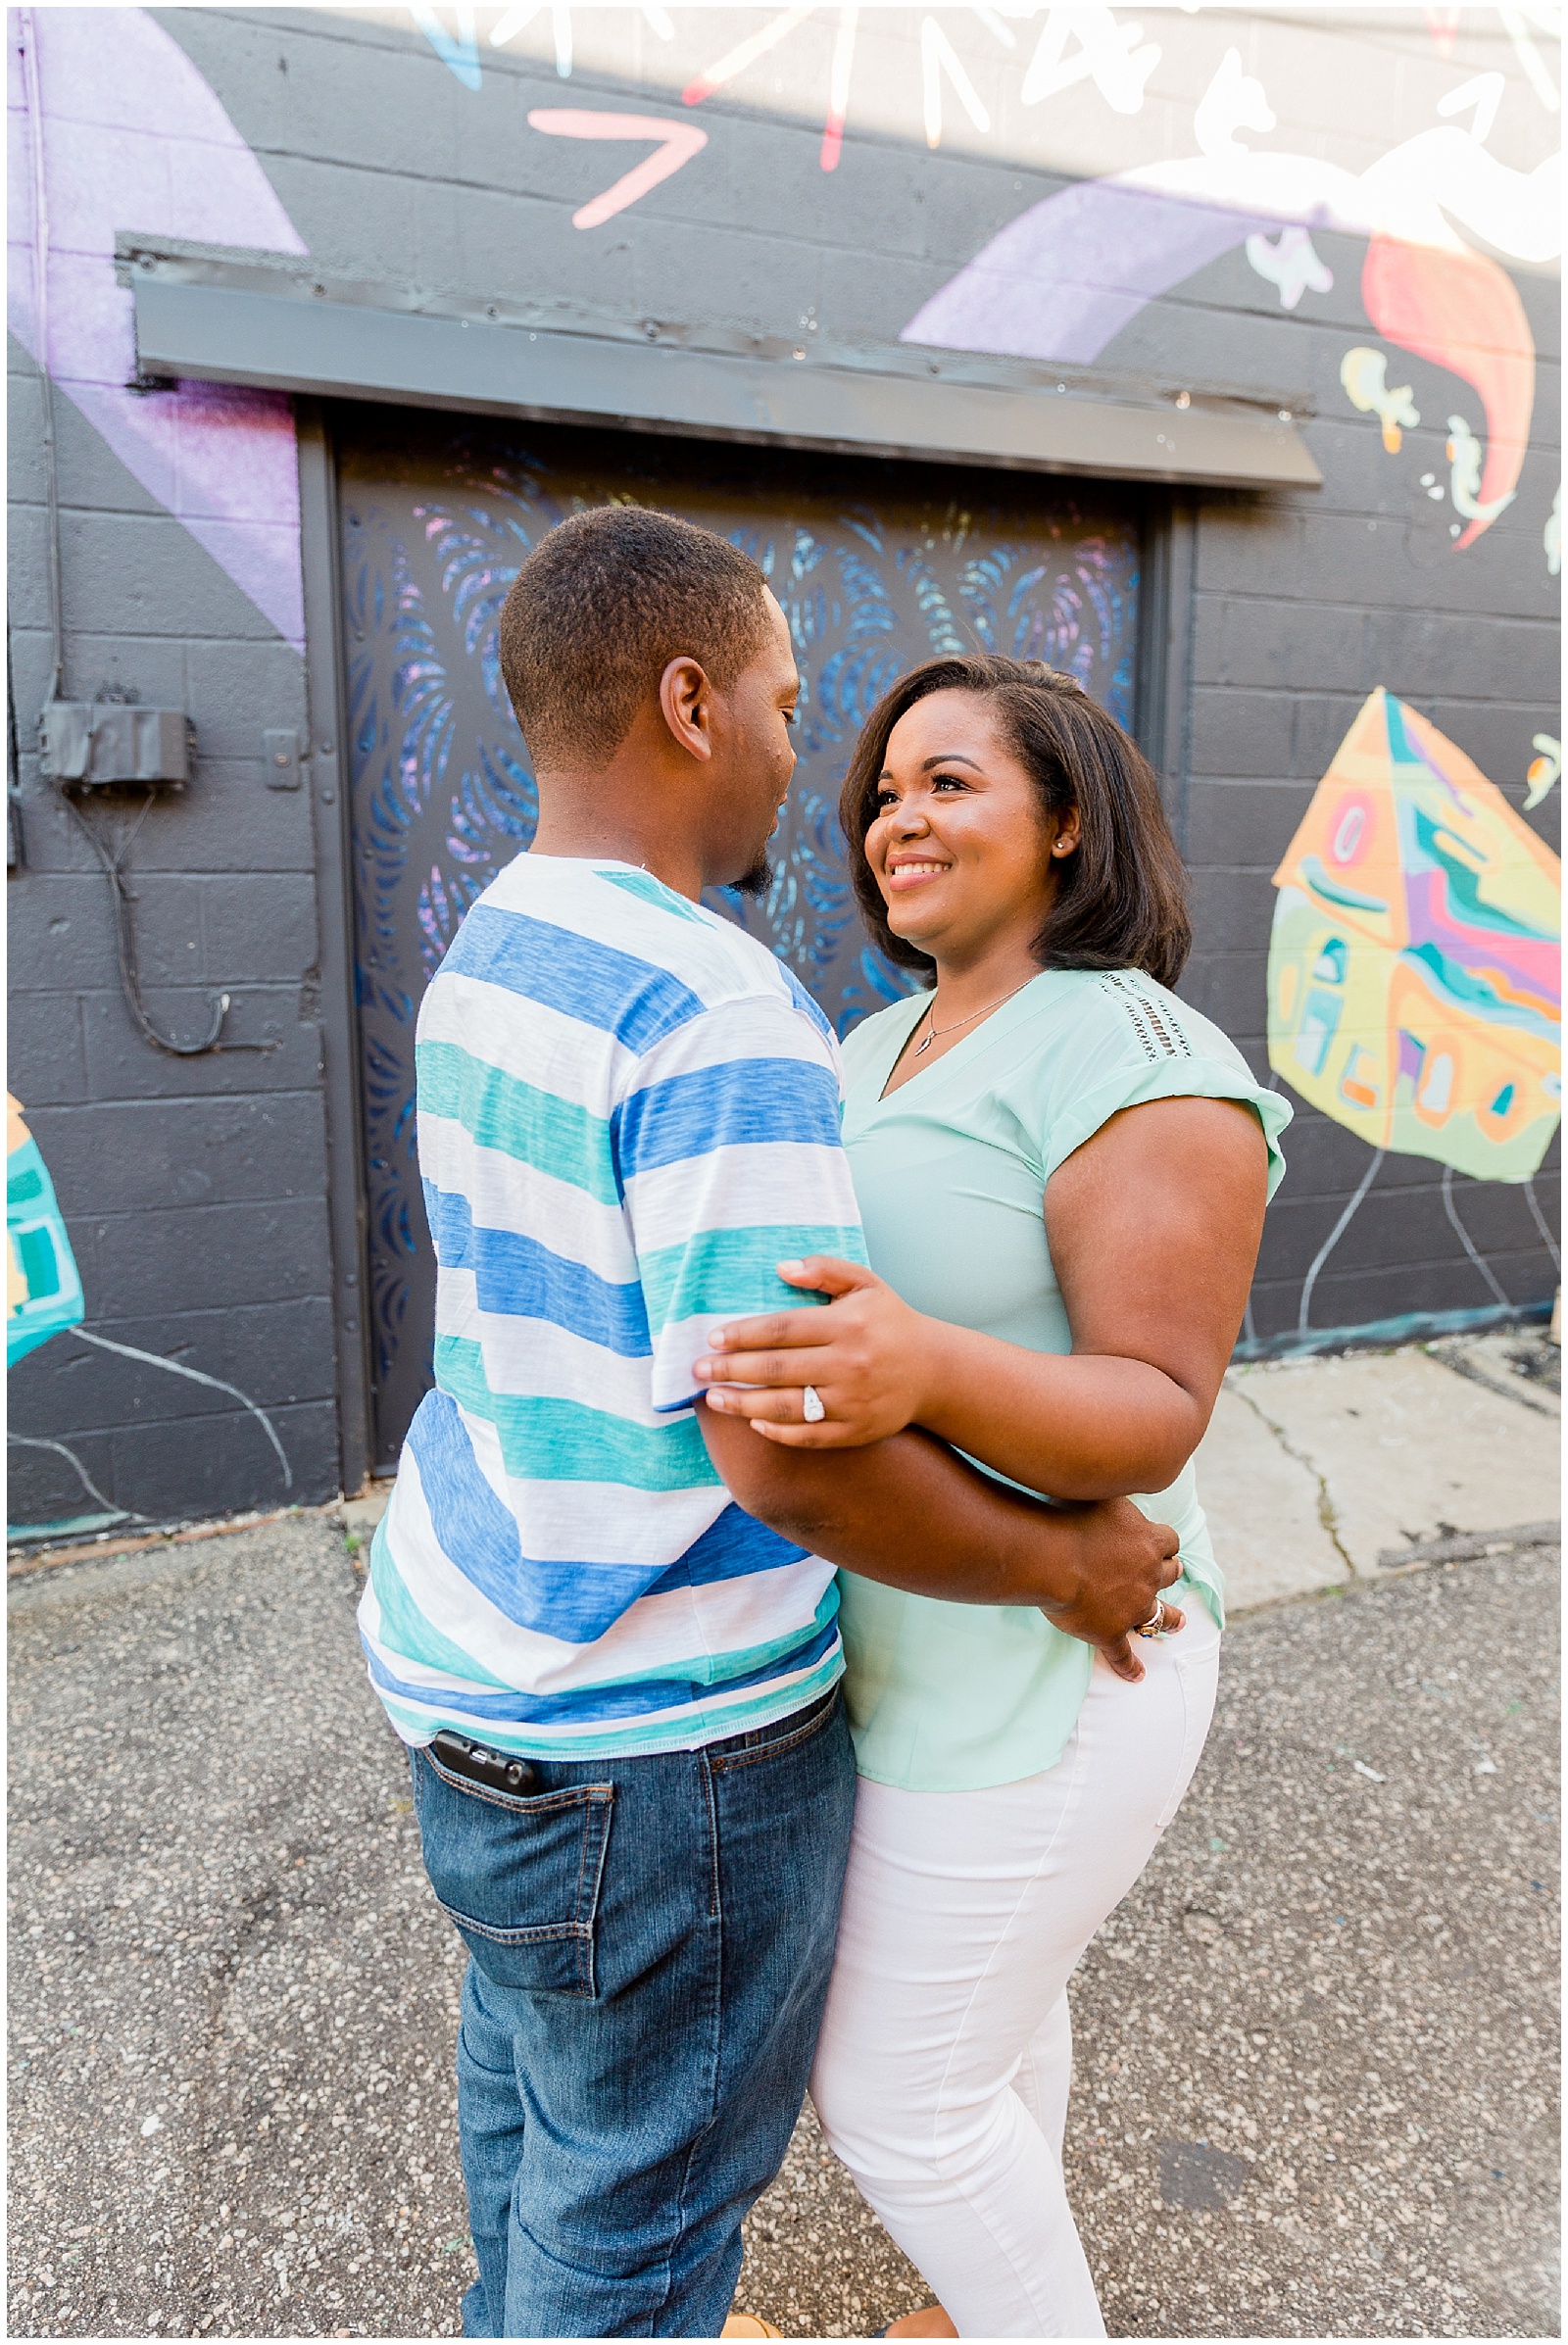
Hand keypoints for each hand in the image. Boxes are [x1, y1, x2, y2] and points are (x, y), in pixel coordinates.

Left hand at [693, 1257, 938, 1446]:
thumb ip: (825, 1270)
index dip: (743, 1334)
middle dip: (731, 1370)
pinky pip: (809, 1436)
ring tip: (715, 1399)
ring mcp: (853, 1401)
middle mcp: (849, 1364)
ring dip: (744, 1404)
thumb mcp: (865, 1283)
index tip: (713, 1338)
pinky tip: (753, 1423)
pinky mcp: (856, 1431)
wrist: (934, 1370)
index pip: (783, 1329)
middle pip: (777, 1369)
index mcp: (847, 1325)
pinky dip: (778, 1432)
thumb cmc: (890, 1322)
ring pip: (787, 1407)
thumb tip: (781, 1268)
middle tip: (699, 1370)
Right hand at [1027, 1497, 1184, 1684]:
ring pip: (1160, 1615)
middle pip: (1170, 1574)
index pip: (1169, 1541)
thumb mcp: (1104, 1494)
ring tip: (1178, 1623)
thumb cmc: (1069, 1517)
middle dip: (1170, 1572)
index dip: (1164, 1542)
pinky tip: (1137, 1676)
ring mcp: (1132, 1606)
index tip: (1160, 1542)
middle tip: (1171, 1573)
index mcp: (1148, 1541)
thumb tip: (1123, 1477)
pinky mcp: (1110, 1632)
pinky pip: (1124, 1654)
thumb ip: (1119, 1493)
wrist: (1049, 1556)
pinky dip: (1131, 1667)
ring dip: (1170, 1618)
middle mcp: (1148, 1574)